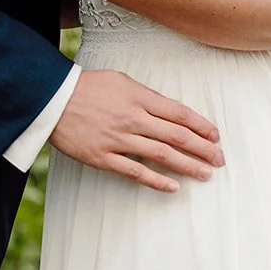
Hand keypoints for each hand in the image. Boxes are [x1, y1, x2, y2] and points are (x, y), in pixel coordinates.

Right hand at [50, 70, 223, 192]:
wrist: (50, 98)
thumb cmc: (87, 87)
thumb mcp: (121, 81)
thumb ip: (146, 97)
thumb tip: (170, 113)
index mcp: (138, 97)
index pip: (178, 113)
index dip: (200, 126)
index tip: (215, 136)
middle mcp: (132, 118)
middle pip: (176, 135)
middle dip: (202, 148)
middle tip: (220, 159)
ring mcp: (117, 139)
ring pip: (161, 155)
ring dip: (186, 166)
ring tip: (205, 174)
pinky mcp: (102, 156)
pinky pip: (134, 171)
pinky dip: (156, 180)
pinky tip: (173, 187)